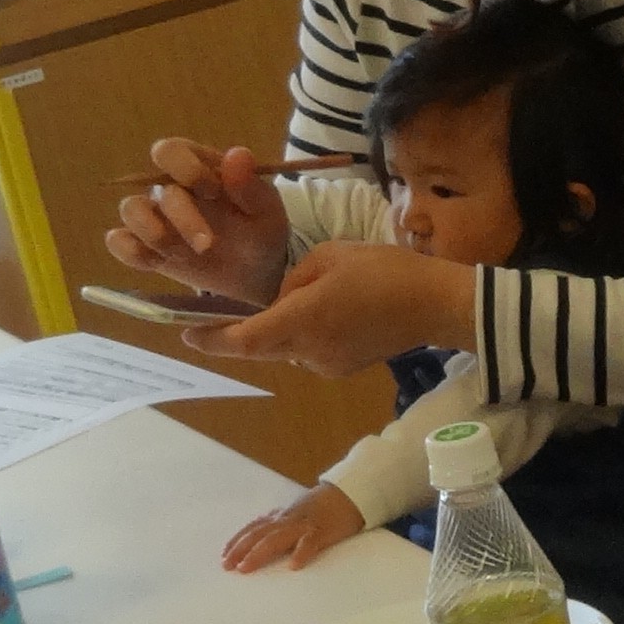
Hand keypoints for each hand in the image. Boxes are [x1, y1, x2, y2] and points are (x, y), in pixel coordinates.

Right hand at [105, 139, 297, 306]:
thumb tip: (237, 155)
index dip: (184, 167)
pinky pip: (120, 243)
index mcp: (197, 166)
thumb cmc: (260, 231)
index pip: (172, 151)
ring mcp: (155, 217)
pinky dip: (130, 252)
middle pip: (157, 190)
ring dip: (154, 233)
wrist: (257, 273)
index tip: (212, 191)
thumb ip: (250, 186)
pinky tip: (156, 262)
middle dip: (182, 218)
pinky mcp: (146, 247)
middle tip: (208, 245)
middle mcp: (169, 186)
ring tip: (183, 255)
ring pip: (131, 211)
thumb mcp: (265, 210)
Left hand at [189, 240, 469, 375]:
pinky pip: (310, 351)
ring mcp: (326, 364)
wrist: (436, 304)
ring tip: (309, 297)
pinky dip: (308, 333)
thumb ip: (294, 280)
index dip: (211, 340)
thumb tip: (284, 300)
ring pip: (287, 347)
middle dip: (244, 330)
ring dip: (283, 328)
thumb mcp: (330, 256)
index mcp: (301, 320)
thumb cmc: (384, 271)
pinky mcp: (343, 367)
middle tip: (226, 311)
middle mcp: (308, 351)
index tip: (187, 335)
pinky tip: (334, 311)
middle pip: (261, 346)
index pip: (243, 340)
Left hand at [226, 484, 366, 572]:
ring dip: (259, 553)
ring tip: (245, 567)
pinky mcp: (322, 531)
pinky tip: (293, 566)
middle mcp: (287, 520)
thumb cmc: (323, 506)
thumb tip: (262, 530)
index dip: (237, 540)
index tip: (223, 554)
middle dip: (240, 549)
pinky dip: (301, 553)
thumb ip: (280, 522)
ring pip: (276, 539)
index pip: (254, 528)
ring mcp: (303, 525)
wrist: (348, 493)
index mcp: (281, 517)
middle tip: (226, 565)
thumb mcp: (296, 512)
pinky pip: (310, 542)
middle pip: (258, 534)